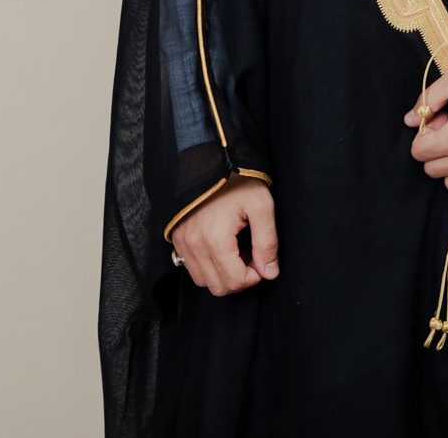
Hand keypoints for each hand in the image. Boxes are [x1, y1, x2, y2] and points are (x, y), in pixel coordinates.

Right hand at [168, 176, 276, 296]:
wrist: (208, 160)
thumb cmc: (237, 180)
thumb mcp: (262, 206)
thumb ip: (268, 242)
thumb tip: (270, 272)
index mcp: (215, 240)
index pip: (234, 282)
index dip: (254, 277)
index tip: (262, 260)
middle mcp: (194, 247)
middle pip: (218, 287)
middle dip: (240, 278)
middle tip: (252, 255)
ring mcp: (182, 244)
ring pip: (203, 281)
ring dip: (223, 274)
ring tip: (238, 250)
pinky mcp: (178, 240)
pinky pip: (191, 268)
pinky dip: (208, 267)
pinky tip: (223, 248)